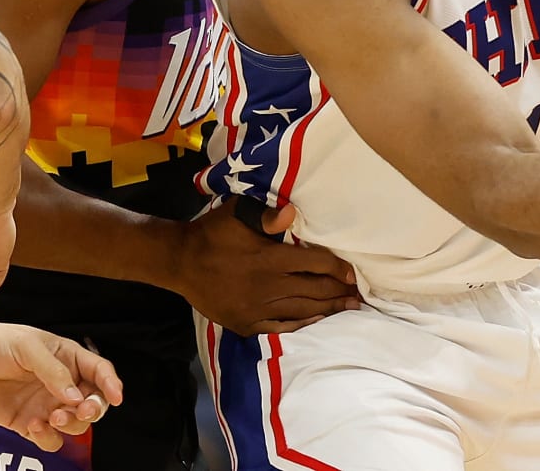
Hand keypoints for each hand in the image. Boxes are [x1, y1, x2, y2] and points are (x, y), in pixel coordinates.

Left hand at [0, 301, 123, 452]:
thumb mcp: (26, 346)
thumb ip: (53, 372)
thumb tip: (75, 397)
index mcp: (66, 357)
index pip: (99, 371)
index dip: (111, 384)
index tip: (116, 397)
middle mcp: (61, 383)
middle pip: (92, 402)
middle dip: (92, 409)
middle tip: (81, 410)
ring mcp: (45, 405)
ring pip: (73, 424)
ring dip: (69, 424)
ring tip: (51, 416)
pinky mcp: (27, 424)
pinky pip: (48, 439)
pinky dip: (46, 437)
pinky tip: (32, 425)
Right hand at [171, 198, 360, 334]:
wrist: (180, 262)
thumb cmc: (212, 233)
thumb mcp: (236, 214)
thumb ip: (266, 216)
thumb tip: (292, 213)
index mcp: (270, 258)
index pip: (315, 263)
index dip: (338, 268)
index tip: (353, 273)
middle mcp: (269, 286)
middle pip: (315, 289)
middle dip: (339, 291)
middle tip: (359, 294)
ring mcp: (258, 309)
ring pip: (303, 310)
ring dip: (329, 309)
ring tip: (348, 308)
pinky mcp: (247, 323)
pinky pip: (282, 326)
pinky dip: (303, 325)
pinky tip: (318, 322)